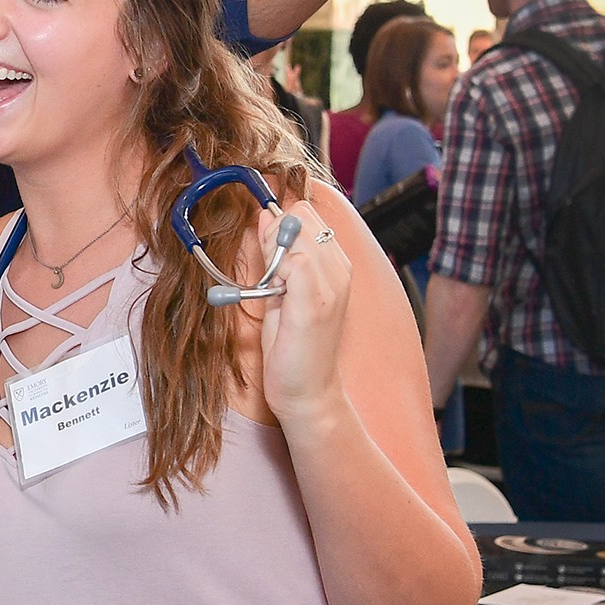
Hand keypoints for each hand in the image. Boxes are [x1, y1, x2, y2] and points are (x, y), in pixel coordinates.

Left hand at [257, 201, 351, 426]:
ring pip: (298, 236)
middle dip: (273, 233)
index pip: (307, 213)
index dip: (279, 221)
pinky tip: (273, 292)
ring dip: (272, 252)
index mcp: (335, 265)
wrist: (305, 391)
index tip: (265, 244)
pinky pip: (297, 262)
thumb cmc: (292, 344)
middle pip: (302, 218)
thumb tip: (266, 215)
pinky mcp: (316, 304)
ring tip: (271, 285)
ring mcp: (332, 287)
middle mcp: (340, 271)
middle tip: (266, 269)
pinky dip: (276, 269)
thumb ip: (277, 254)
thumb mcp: (281, 290)